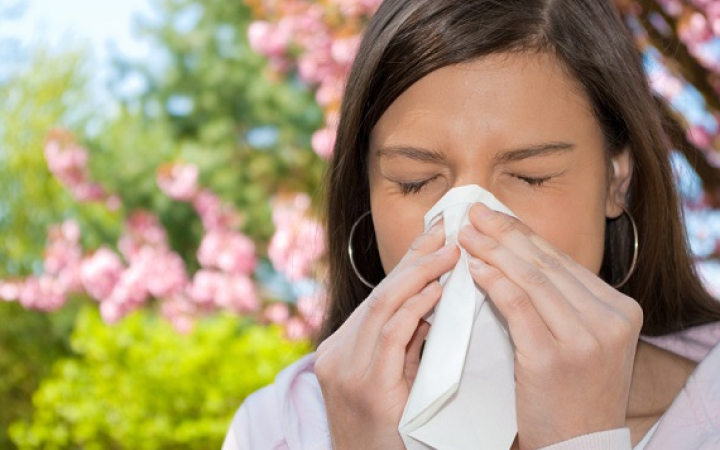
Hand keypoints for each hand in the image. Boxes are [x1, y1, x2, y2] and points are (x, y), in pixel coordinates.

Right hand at [315, 222, 458, 448]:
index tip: (432, 237)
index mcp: (339, 350)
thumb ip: (405, 343)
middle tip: (445, 233)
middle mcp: (335, 355)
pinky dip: (415, 309)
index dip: (405, 264)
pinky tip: (437, 291)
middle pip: (379, 295)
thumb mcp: (391, 381)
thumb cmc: (389, 435)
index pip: (377, 297)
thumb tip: (432, 301)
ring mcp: (346, 371)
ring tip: (449, 254)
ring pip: (383, 307)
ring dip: (420, 276)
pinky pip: (392, 335)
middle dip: (414, 260)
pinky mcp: (367, 388)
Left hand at [458, 203, 642, 448]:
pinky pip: (517, 306)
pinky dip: (493, 283)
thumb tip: (516, 254)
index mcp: (621, 309)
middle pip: (546, 263)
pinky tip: (474, 269)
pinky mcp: (553, 358)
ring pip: (532, 279)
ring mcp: (585, 339)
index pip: (562, 261)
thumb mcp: (585, 341)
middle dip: (505, 233)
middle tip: (473, 214)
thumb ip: (563, 301)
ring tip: (466, 235)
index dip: (524, 234)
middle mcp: (610, 319)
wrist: (579, 447)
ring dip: (493, 251)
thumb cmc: (573, 394)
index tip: (495, 216)